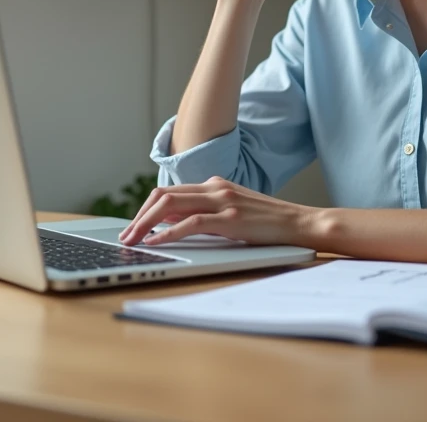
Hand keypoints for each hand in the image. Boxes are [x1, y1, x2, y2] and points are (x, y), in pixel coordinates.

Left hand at [118, 176, 315, 246]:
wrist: (301, 222)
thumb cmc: (268, 223)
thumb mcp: (233, 212)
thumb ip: (206, 212)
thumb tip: (172, 223)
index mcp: (214, 184)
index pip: (168, 191)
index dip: (145, 209)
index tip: (133, 227)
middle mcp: (215, 188)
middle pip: (163, 195)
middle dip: (138, 216)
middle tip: (125, 237)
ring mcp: (223, 201)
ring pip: (171, 205)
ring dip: (145, 224)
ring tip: (133, 241)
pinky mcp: (231, 218)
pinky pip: (190, 223)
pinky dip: (168, 232)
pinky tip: (156, 242)